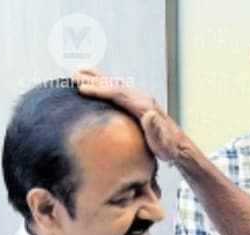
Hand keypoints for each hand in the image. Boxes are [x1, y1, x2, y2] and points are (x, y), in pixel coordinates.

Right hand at [72, 68, 187, 162]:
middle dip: (93, 80)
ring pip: (114, 84)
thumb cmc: (168, 148)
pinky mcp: (137, 102)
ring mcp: (139, 99)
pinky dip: (104, 83)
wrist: (177, 146)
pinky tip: (94, 82)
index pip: (118, 94)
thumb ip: (156, 129)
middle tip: (72, 77)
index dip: (99, 90)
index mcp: (144, 106)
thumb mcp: (162, 143)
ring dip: (96, 77)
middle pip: (113, 85)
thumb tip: (150, 114)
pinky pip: (117, 89)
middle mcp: (141, 98)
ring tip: (78, 72)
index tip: (82, 88)